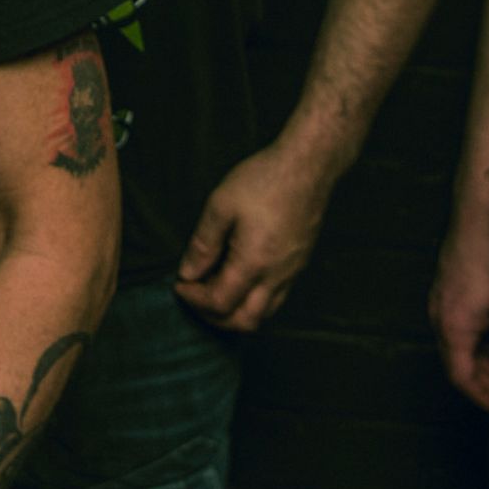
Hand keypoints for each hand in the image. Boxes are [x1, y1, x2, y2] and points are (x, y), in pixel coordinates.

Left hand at [173, 143, 331, 331]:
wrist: (308, 166)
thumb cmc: (265, 180)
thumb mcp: (221, 205)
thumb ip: (203, 244)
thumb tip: (189, 272)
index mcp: (253, 264)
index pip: (219, 303)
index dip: (194, 299)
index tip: (180, 284)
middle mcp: (276, 276)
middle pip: (244, 322)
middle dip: (214, 317)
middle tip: (195, 298)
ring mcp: (292, 273)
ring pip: (264, 314)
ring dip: (236, 313)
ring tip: (215, 290)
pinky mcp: (300, 264)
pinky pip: (277, 298)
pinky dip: (254, 301)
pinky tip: (240, 279)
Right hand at [429, 210, 488, 412]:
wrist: (478, 219)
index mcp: (451, 328)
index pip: (461, 378)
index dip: (482, 396)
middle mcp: (439, 319)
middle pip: (457, 363)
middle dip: (484, 381)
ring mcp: (440, 304)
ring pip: (458, 346)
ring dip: (481, 361)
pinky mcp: (446, 293)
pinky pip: (458, 329)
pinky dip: (477, 342)